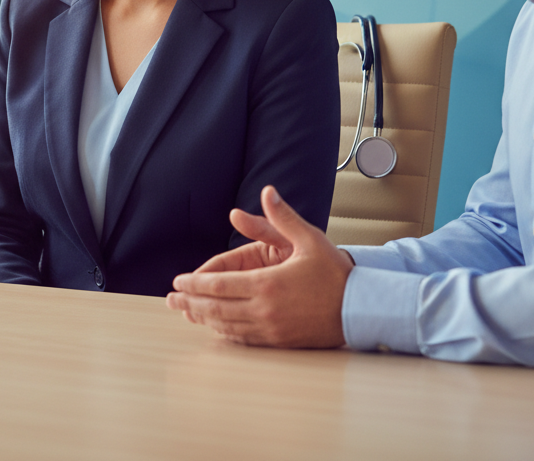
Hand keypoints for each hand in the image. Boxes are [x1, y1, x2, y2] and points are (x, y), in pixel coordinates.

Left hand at [165, 185, 353, 348]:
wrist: (362, 309)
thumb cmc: (335, 273)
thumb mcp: (309, 238)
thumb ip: (283, 216)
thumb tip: (267, 191)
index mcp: (267, 283)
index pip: (219, 285)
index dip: (195, 285)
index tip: (178, 282)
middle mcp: (265, 309)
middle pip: (217, 308)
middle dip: (190, 303)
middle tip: (170, 300)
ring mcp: (272, 329)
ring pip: (228, 326)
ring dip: (203, 319)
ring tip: (185, 314)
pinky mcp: (280, 341)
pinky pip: (245, 339)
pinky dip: (225, 333)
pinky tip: (216, 328)